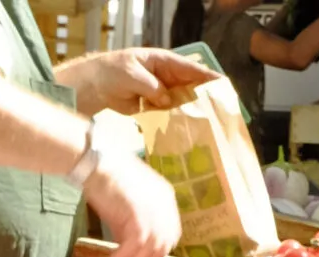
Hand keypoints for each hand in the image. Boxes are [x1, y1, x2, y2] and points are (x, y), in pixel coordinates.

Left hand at [58, 47, 219, 114]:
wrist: (94, 85)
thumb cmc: (112, 72)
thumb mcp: (132, 75)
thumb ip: (152, 87)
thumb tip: (167, 100)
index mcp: (165, 62)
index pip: (191, 69)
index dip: (208, 78)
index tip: (223, 87)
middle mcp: (167, 77)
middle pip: (191, 87)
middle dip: (205, 99)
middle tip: (220, 112)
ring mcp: (161, 93)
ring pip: (182, 103)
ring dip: (192, 113)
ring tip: (207, 125)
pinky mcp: (154, 108)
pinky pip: (170, 115)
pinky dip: (176, 122)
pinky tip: (186, 132)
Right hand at [84, 153, 180, 256]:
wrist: (94, 163)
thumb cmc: (107, 181)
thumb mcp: (125, 206)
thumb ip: (131, 227)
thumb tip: (128, 251)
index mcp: (166, 200)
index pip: (169, 235)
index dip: (157, 254)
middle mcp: (165, 205)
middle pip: (163, 244)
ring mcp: (154, 209)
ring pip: (150, 248)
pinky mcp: (138, 214)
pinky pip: (135, 245)